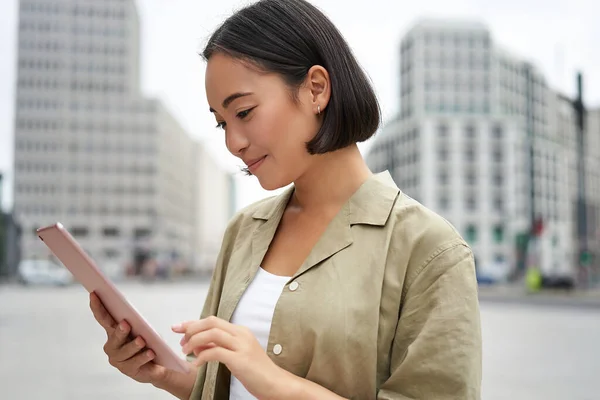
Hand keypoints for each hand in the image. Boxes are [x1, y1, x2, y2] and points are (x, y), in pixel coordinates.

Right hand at [89, 291, 167, 384]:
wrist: (157, 365)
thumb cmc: (147, 342)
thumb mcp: (142, 329)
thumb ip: (136, 323)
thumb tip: (130, 318)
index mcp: (113, 332)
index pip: (103, 318)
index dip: (97, 307)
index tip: (94, 293)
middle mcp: (112, 346)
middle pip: (114, 336)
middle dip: (120, 330)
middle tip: (125, 323)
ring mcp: (119, 360)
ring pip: (126, 351)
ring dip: (134, 345)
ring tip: (142, 340)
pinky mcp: (129, 370)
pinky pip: (136, 362)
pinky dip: (143, 356)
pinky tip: (151, 352)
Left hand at [172, 316, 288, 399]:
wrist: (275, 383)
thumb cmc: (256, 372)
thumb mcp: (236, 355)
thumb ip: (219, 347)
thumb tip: (198, 345)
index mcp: (240, 331)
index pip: (213, 320)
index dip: (193, 323)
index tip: (179, 327)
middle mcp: (241, 334)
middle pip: (211, 322)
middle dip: (191, 328)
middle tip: (180, 339)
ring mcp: (241, 346)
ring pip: (212, 333)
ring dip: (194, 341)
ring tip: (185, 351)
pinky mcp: (240, 359)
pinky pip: (215, 352)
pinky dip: (202, 357)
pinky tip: (196, 364)